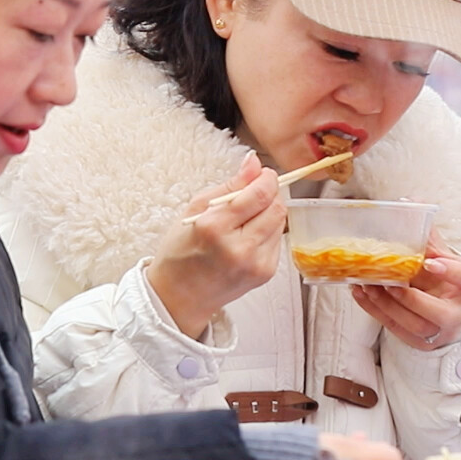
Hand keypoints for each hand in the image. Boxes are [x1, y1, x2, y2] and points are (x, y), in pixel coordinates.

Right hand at [148, 153, 285, 338]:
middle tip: (259, 190)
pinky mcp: (265, 274)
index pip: (259, 195)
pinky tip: (249, 235)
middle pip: (277, 208)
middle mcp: (238, 248)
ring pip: (281, 223)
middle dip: (272, 193)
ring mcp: (254, 264)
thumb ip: (230, 185)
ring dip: (270, 212)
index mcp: (214, 228)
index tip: (264, 173)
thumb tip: (254, 163)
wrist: (179, 296)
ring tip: (248, 216)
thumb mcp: (196, 209)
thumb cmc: (182, 252)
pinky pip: (277, 241)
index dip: (267, 179)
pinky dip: (268, 231)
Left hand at [351, 231, 460, 350]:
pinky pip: (398, 330)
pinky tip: (362, 293)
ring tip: (369, 285)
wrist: (450, 308)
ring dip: (389, 306)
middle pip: (442, 314)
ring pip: (417, 326)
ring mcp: (442, 331)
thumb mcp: (444, 256)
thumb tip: (408, 202)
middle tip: (391, 282)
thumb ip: (428, 235)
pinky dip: (376, 311)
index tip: (429, 262)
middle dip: (413, 299)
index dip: (452, 272)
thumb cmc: (447, 279)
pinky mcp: (422, 342)